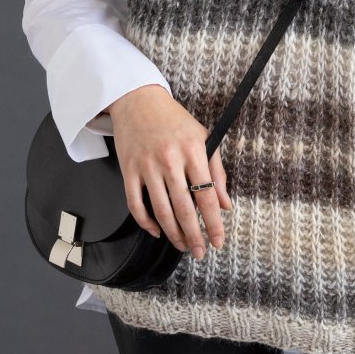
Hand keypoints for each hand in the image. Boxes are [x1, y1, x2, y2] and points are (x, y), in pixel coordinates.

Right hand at [107, 84, 232, 258]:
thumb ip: (217, 171)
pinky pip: (136, 205)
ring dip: (173, 234)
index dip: (214, 222)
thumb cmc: (175, 120)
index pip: (207, 194)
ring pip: (161, 211)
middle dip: (194, 235)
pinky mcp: (129, 170)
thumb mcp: (204, 138)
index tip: (218, 241)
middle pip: (184, 208)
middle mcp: (170, 159)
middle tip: (200, 252)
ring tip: (183, 246)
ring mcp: (147, 166)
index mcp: (193, 150)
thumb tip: (226, 205)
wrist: (139, 101)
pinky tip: (158, 231)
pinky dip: (146, 223)